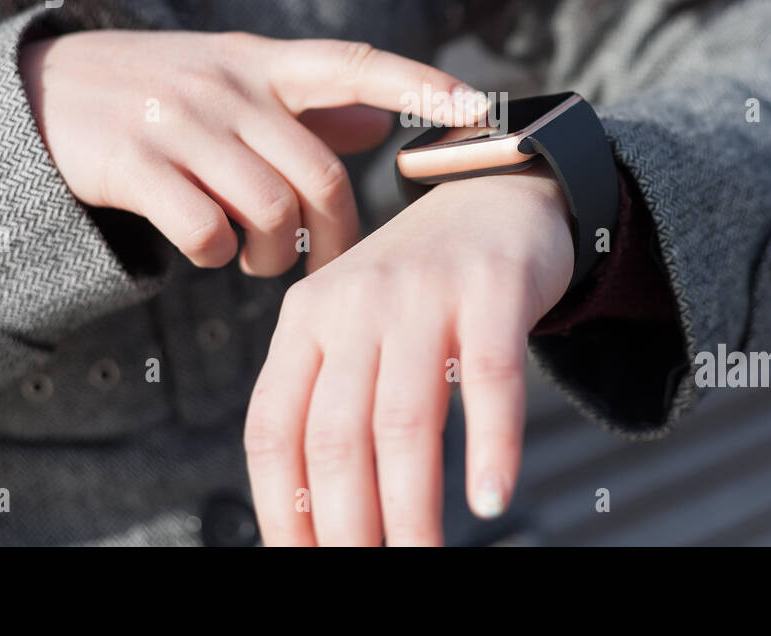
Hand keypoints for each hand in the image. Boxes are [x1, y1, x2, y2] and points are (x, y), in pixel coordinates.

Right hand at [20, 30, 476, 273]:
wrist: (43, 93)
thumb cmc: (159, 91)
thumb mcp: (234, 79)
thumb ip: (307, 105)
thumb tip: (383, 123)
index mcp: (261, 61)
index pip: (356, 64)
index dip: (420, 83)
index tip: (477, 106)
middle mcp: (228, 84)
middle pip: (319, 176)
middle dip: (334, 237)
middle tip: (324, 264)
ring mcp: (180, 121)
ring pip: (267, 210)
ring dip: (273, 256)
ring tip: (260, 262)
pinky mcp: (133, 163)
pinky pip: (206, 231)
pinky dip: (218, 258)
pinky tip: (209, 252)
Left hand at [243, 166, 573, 545]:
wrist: (496, 192)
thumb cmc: (421, 285)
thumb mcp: (354, 325)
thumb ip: (329, 398)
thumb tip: (314, 515)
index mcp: (305, 319)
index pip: (273, 430)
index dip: (281, 510)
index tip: (301, 563)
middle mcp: (354, 303)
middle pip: (335, 438)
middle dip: (347, 529)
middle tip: (367, 578)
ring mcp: (423, 292)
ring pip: (405, 422)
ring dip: (412, 510)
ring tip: (423, 560)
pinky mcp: (492, 288)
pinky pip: (491, 379)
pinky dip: (491, 446)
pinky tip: (491, 498)